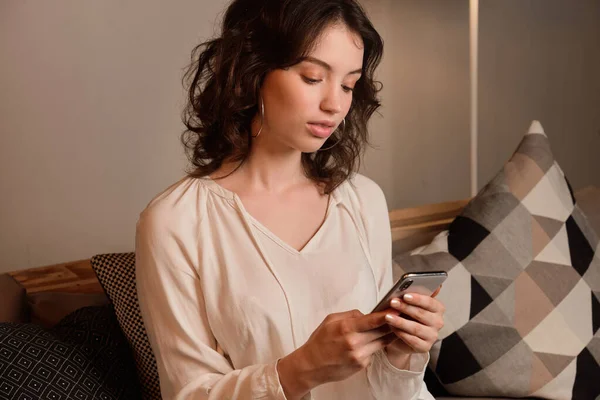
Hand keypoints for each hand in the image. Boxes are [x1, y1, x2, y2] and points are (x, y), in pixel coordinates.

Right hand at [277, 309, 397, 398]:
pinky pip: (373, 352)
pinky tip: (371, 342)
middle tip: (400, 315)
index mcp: (346, 328)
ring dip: (387, 334)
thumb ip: (350, 315)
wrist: (312, 365)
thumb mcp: (331, 320)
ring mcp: (359, 356)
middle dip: (392, 323)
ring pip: (381, 342)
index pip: (373, 320)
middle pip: (382, 332)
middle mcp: (354, 343)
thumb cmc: (320, 341)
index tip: (397, 308)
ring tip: (392, 326)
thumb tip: (366, 314)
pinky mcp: (362, 365)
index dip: (387, 314)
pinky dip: (374, 345)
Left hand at [384, 288, 444, 355]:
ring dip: (400, 321)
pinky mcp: (424, 347)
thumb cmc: (407, 314)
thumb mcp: (410, 303)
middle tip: (393, 302)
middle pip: (422, 314)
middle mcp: (438, 322)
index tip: (405, 295)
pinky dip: (401, 333)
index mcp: (438, 309)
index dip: (418, 299)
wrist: (402, 336)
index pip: (431, 302)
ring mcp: (432, 336)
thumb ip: (416, 293)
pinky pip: (412, 340)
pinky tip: (392, 328)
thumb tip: (428, 283)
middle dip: (406, 308)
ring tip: (388, 316)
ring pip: (416, 328)